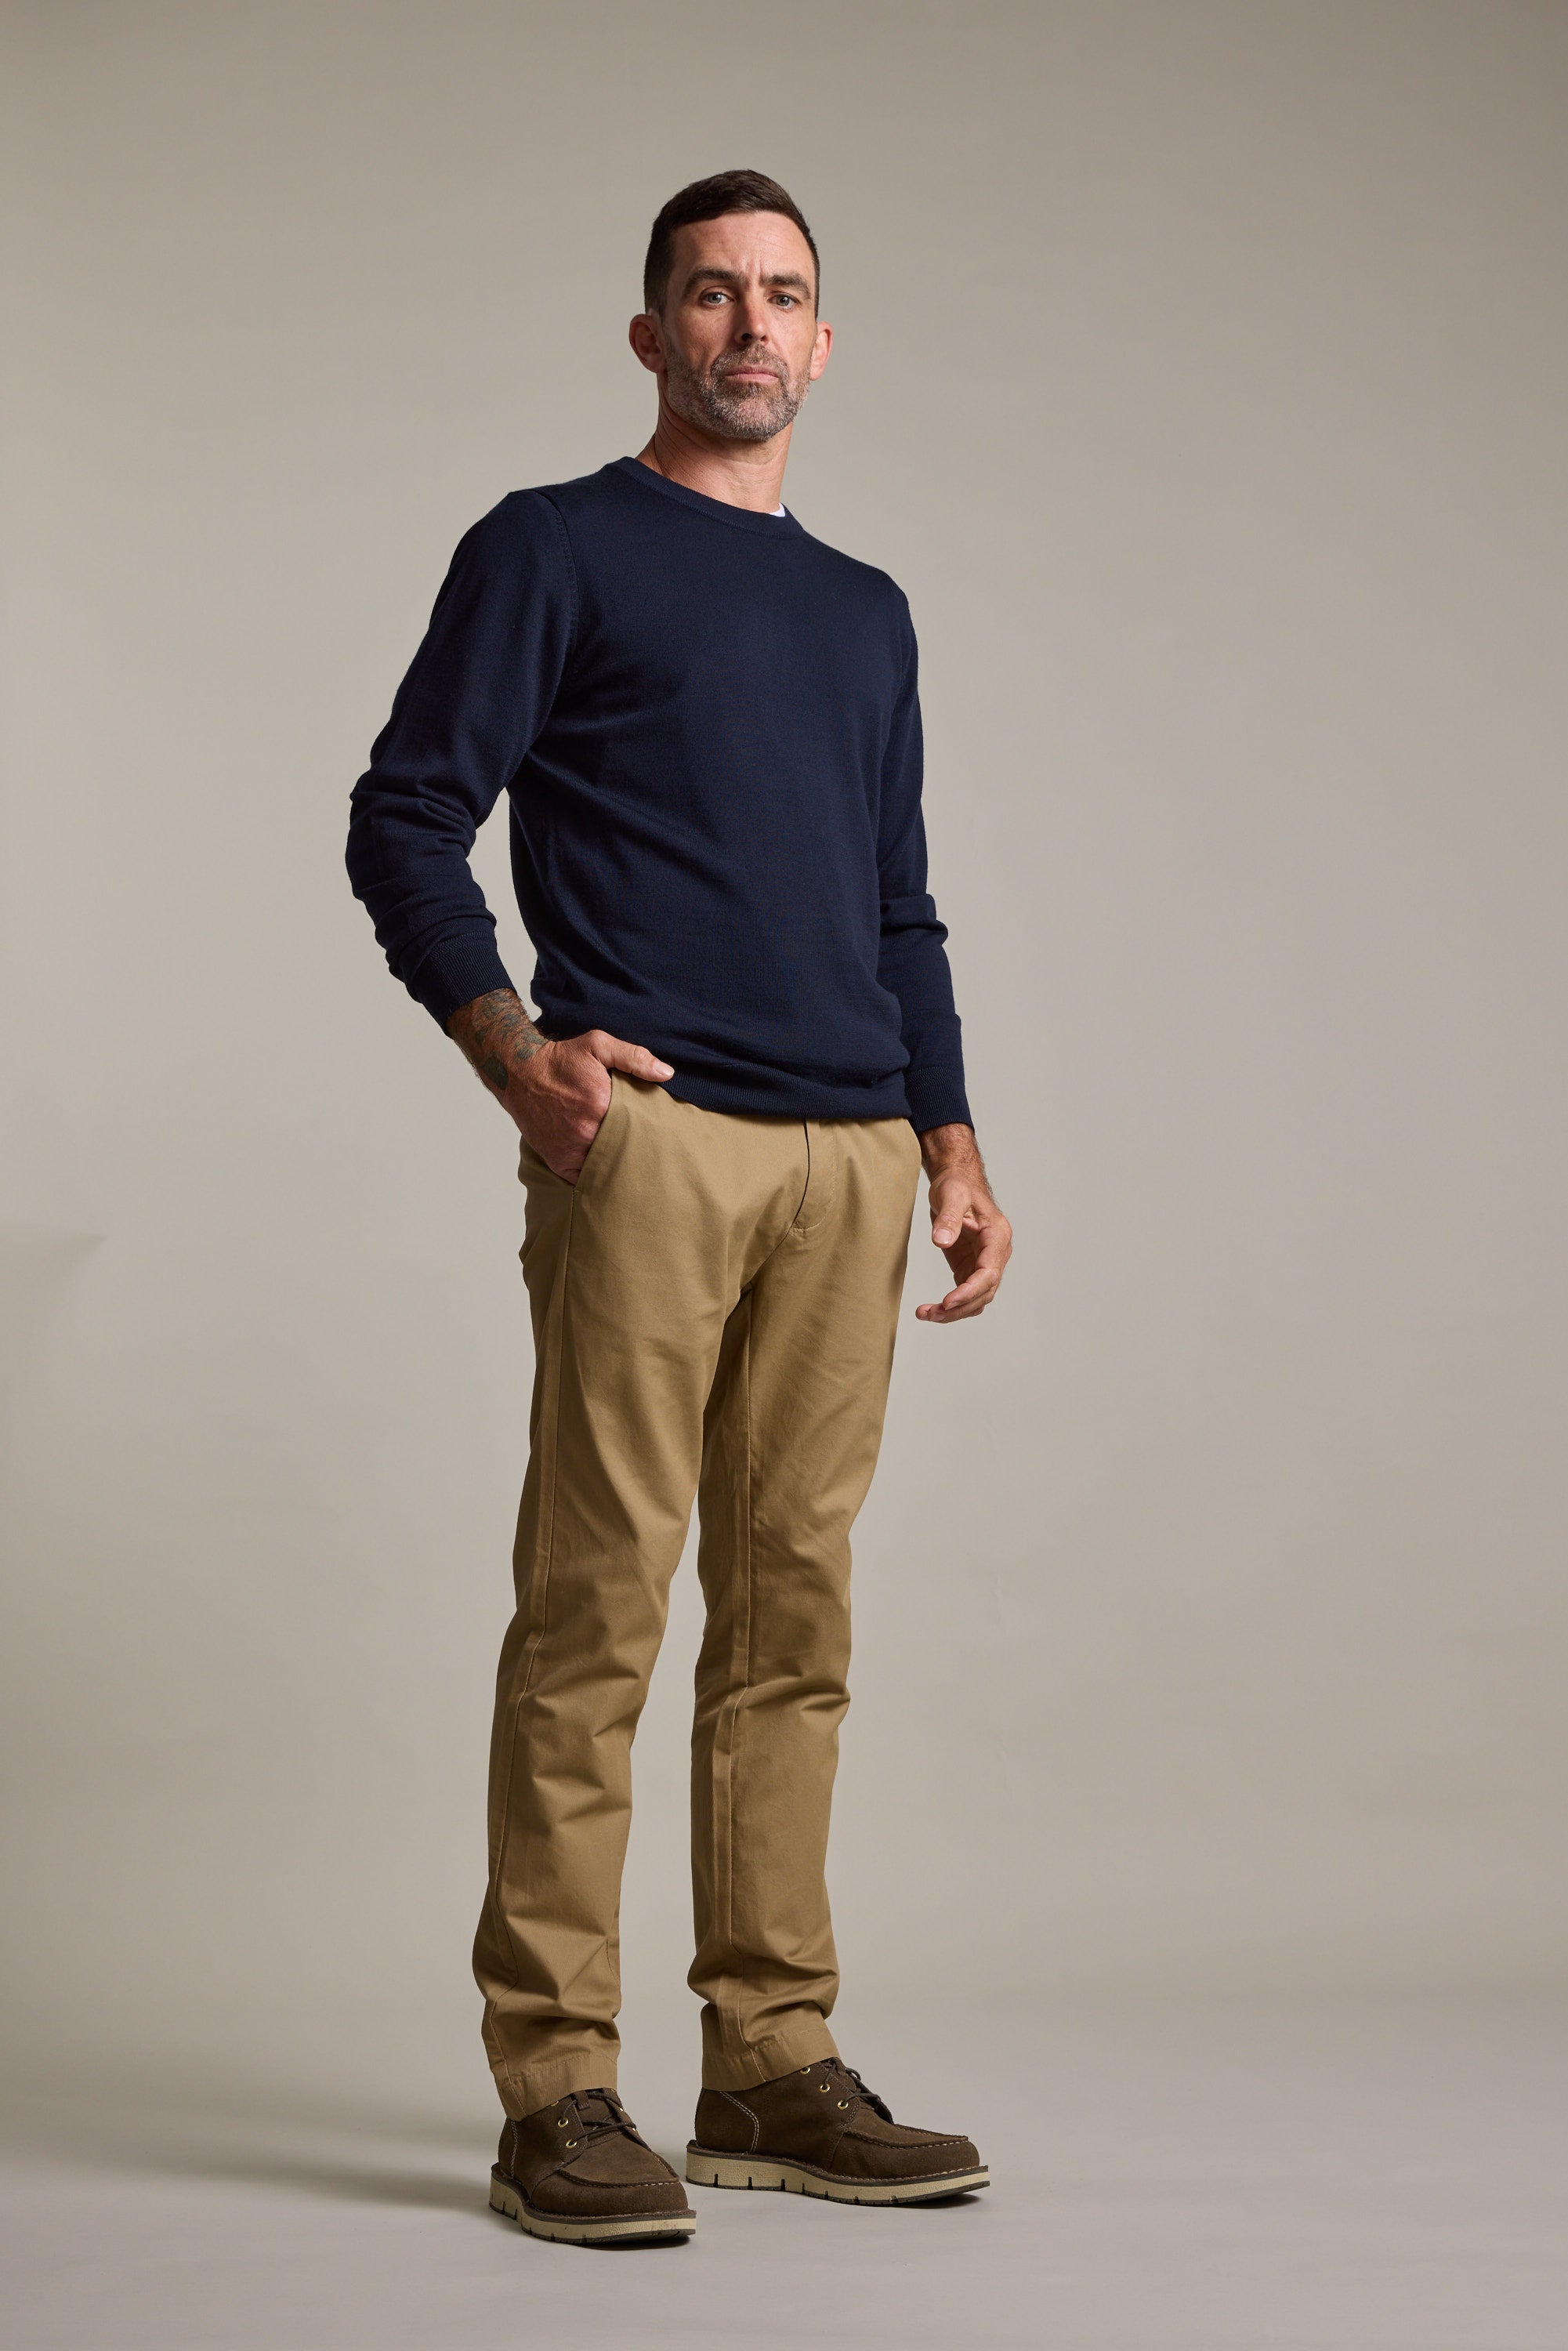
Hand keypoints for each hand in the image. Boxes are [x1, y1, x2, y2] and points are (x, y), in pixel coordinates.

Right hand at [445, 991, 671, 1182]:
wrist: (519, 1073)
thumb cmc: (560, 1059)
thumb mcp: (598, 1045)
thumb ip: (634, 1057)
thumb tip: (666, 1073)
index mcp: (601, 1105)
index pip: (638, 1126)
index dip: (648, 1127)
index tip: (655, 1126)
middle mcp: (586, 1131)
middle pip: (624, 1148)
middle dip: (635, 1147)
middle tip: (648, 1146)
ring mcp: (571, 1149)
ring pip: (606, 1166)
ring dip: (617, 1163)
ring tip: (630, 1159)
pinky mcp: (558, 1161)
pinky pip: (584, 1179)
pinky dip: (595, 1176)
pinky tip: (607, 1169)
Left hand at [914, 1123, 1011, 1322]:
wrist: (956, 1182)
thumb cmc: (957, 1185)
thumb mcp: (951, 1195)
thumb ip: (948, 1218)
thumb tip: (941, 1240)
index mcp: (996, 1236)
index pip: (989, 1272)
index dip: (970, 1291)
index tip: (948, 1302)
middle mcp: (996, 1253)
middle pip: (984, 1291)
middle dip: (959, 1307)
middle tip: (931, 1314)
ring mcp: (984, 1262)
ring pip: (977, 1298)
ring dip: (955, 1311)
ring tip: (927, 1315)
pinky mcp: (971, 1267)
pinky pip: (967, 1294)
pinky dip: (952, 1306)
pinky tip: (933, 1310)